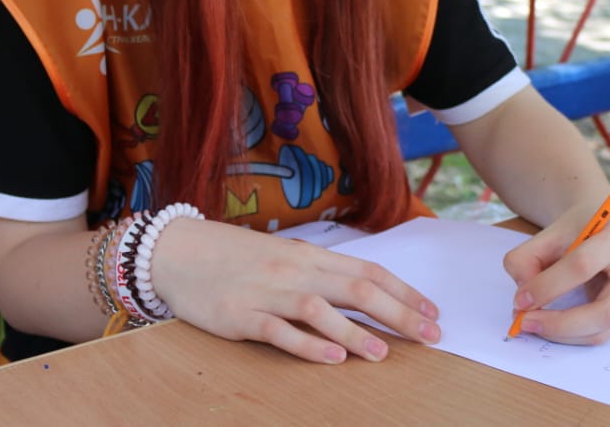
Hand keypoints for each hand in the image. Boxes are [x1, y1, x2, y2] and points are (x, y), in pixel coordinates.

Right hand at [150, 218, 441, 363]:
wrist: (176, 250)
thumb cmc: (233, 256)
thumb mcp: (282, 256)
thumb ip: (318, 271)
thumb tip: (360, 287)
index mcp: (308, 256)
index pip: (367, 270)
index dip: (404, 291)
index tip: (433, 311)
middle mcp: (294, 271)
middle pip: (356, 288)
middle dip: (399, 313)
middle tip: (432, 335)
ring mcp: (267, 293)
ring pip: (320, 310)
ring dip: (356, 332)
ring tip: (385, 353)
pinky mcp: (240, 316)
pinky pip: (279, 331)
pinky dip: (307, 345)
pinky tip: (331, 357)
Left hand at [502, 205, 609, 344]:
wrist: (603, 225)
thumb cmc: (577, 229)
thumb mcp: (547, 233)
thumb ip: (526, 260)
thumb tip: (523, 301)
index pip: (583, 265)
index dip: (547, 286)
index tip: (519, 300)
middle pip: (608, 310)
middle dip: (562, 324)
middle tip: (526, 323)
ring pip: (605, 329)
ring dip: (564, 334)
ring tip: (534, 324)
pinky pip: (603, 332)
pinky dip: (572, 335)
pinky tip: (552, 325)